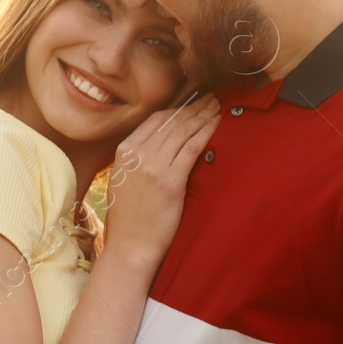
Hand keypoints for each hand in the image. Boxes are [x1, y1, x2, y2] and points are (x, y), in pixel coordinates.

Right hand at [103, 93, 219, 269]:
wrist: (130, 246)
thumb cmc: (129, 219)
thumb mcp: (125, 180)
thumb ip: (138, 159)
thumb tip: (160, 143)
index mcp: (124, 151)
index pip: (155, 119)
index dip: (178, 108)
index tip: (193, 102)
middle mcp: (137, 154)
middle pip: (172, 121)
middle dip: (194, 106)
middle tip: (211, 96)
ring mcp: (153, 167)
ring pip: (184, 130)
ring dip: (203, 114)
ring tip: (217, 105)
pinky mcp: (170, 181)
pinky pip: (193, 147)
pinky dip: (207, 131)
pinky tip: (218, 122)